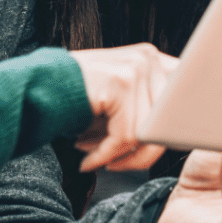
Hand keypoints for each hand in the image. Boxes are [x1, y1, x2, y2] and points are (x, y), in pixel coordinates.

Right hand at [69, 43, 176, 171]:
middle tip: (115, 164)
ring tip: (95, 158)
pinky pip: (124, 136)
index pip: (183, 103)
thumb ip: (149, 108)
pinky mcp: (122, 81)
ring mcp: (137, 66)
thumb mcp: (121, 99)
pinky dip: (105, 155)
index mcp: (154, 59)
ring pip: (144, 134)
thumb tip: (179, 140)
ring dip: (118, 157)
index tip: (148, 154)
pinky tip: (87, 160)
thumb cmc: (80, 100)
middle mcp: (149, 57)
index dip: (173, 134)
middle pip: (165, 124)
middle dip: (140, 154)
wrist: (38, 88)